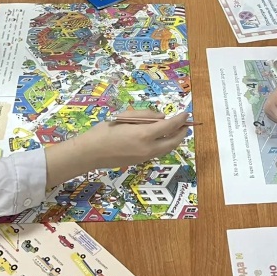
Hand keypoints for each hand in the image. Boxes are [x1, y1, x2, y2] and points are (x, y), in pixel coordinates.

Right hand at [46, 110, 189, 186]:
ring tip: (177, 131)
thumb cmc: (104, 131)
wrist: (90, 153)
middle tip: (186, 124)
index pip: (170, 126)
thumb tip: (162, 117)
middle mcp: (149, 148)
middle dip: (182, 132)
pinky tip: (162, 138)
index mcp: (144, 134)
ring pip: (167, 149)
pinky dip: (165, 144)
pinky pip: (159, 152)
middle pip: (173, 141)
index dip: (180, 119)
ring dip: (175, 140)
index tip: (186, 113)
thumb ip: (145, 116)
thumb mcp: (125, 117)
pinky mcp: (141, 161)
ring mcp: (145, 157)